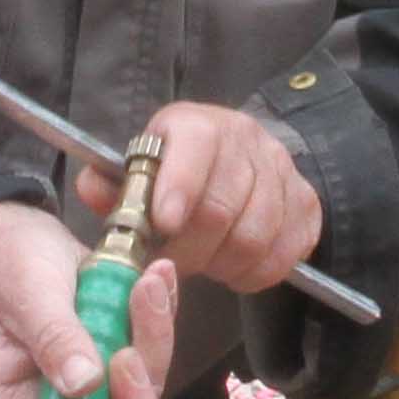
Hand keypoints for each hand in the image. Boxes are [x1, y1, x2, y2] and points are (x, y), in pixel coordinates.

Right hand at [0, 199, 177, 398]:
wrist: (16, 232)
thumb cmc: (5, 268)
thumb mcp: (25, 298)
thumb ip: (53, 340)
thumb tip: (84, 385)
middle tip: (135, 350)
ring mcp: (93, 381)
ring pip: (140, 388)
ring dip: (153, 342)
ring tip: (149, 286)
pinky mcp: (117, 349)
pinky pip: (149, 348)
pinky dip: (159, 316)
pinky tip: (161, 278)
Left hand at [83, 102, 321, 302]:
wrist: (238, 156)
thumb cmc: (177, 170)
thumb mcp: (141, 168)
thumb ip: (113, 184)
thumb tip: (91, 189)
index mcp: (198, 126)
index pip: (197, 147)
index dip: (180, 187)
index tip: (163, 223)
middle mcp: (246, 140)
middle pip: (222, 207)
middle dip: (190, 249)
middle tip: (172, 263)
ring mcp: (282, 171)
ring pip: (256, 235)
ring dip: (224, 264)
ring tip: (206, 264)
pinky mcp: (306, 202)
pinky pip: (286, 252)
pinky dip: (257, 272)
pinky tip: (236, 268)